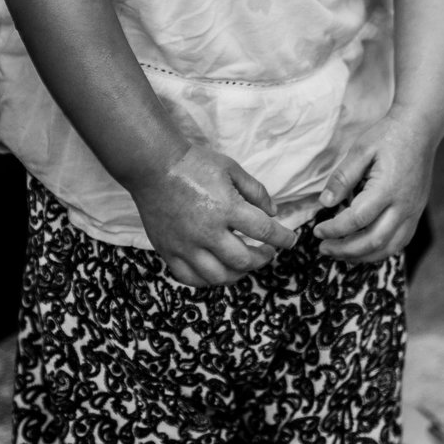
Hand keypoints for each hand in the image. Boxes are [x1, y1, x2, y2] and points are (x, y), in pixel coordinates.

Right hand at [129, 145, 299, 286]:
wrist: (153, 166)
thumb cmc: (194, 164)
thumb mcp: (231, 169)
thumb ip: (256, 191)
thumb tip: (273, 212)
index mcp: (227, 208)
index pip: (264, 231)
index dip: (283, 239)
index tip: (291, 241)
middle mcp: (207, 231)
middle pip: (243, 260)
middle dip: (262, 259)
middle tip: (266, 253)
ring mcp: (186, 245)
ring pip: (218, 276)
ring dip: (238, 274)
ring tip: (244, 265)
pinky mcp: (168, 251)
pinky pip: (189, 278)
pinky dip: (207, 280)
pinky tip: (216, 271)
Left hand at [312, 114, 435, 262]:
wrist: (420, 129)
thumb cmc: (389, 136)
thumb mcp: (361, 149)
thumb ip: (342, 177)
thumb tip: (325, 203)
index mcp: (387, 188)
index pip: (356, 220)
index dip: (334, 229)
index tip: (318, 231)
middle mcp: (403, 205)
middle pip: (373, 241)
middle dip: (345, 250)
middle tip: (324, 248)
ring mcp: (413, 211)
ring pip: (389, 247)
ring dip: (362, 256)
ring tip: (341, 254)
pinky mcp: (417, 213)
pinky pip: (400, 241)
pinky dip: (380, 251)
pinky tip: (364, 249)